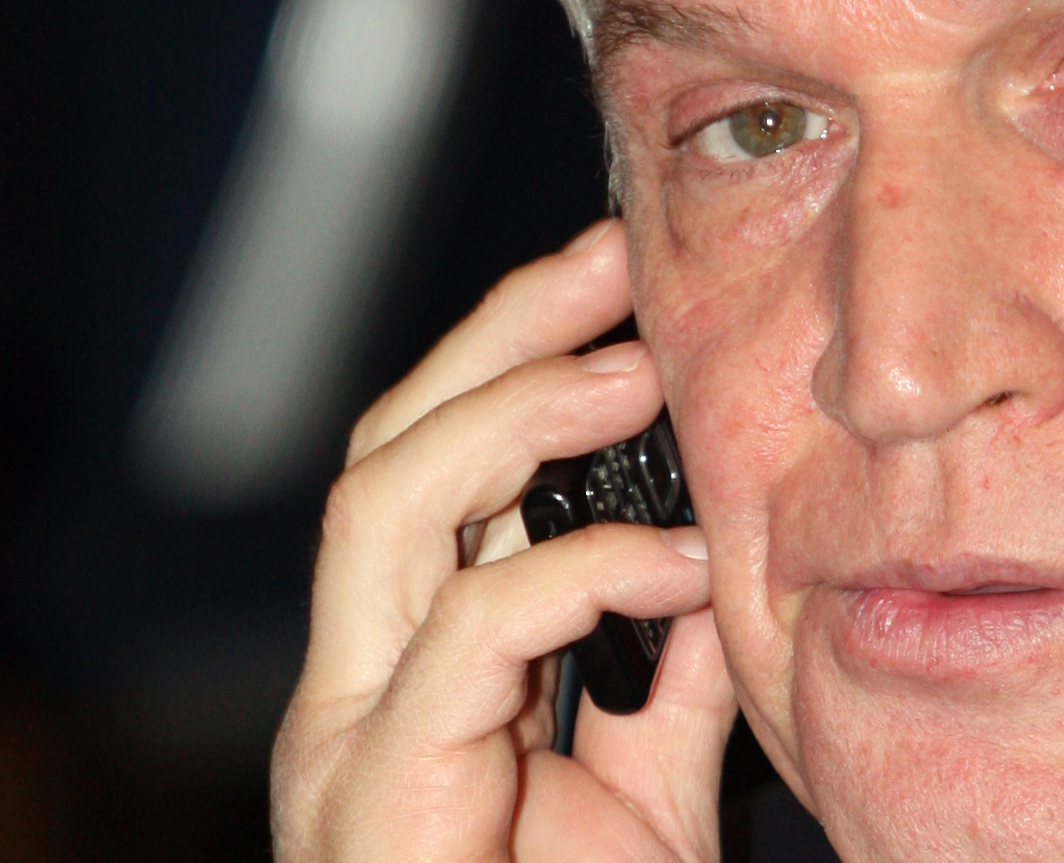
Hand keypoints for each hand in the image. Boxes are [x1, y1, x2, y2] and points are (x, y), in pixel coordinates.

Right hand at [271, 220, 740, 861]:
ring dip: (518, 415)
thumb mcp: (649, 788)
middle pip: (388, 451)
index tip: (617, 283)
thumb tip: (715, 562)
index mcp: (409, 673)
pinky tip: (677, 561)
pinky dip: (580, 574)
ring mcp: (348, 740)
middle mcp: (355, 688)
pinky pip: (466, 640)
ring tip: (635, 370)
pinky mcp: (377, 799)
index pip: (430, 467)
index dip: (510, 357)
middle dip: (496, 339)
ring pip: (388, 507)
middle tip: (610, 265)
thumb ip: (667, 676)